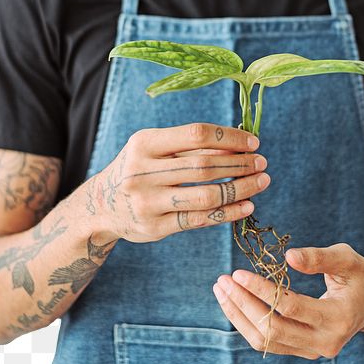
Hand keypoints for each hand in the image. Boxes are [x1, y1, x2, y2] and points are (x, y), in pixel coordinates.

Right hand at [91, 122, 269, 243]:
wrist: (101, 206)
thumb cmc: (139, 169)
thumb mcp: (152, 148)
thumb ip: (188, 145)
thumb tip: (240, 142)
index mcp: (144, 143)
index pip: (196, 135)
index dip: (229, 138)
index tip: (253, 142)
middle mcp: (142, 172)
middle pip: (204, 166)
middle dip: (240, 164)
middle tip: (262, 163)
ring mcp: (148, 202)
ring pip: (206, 195)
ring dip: (240, 188)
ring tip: (261, 182)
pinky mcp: (155, 227)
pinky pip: (200, 220)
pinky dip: (228, 213)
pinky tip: (247, 206)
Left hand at [212, 242, 363, 358]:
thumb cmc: (359, 277)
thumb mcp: (346, 259)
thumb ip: (319, 257)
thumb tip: (287, 256)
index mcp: (339, 317)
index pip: (291, 306)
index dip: (261, 290)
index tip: (238, 273)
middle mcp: (326, 342)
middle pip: (273, 329)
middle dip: (243, 304)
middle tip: (222, 280)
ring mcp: (313, 351)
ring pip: (266, 341)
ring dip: (239, 316)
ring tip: (221, 290)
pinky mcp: (303, 351)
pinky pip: (268, 342)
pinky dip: (247, 323)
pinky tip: (234, 302)